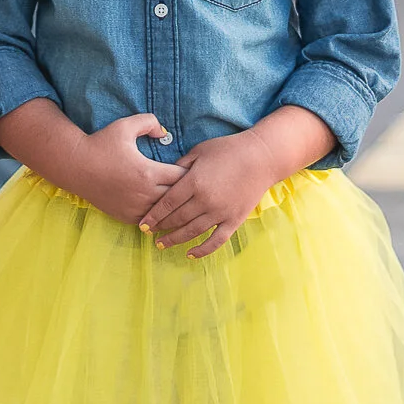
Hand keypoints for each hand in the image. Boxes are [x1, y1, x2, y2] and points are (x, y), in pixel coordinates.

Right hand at [66, 114, 185, 227]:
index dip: (189, 172)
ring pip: (164, 213)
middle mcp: (144, 194)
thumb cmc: (101, 144)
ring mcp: (134, 208)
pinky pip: (149, 220)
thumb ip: (149, 122)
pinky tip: (159, 206)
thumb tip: (165, 133)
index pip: (182, 177)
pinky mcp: (125, 217)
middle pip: (177, 198)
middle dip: (184, 190)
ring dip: (171, 205)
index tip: (189, 167)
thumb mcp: (125, 125)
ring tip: (177, 197)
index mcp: (148, 172)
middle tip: (189, 183)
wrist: (75, 165)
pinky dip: (157, 214)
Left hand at [139, 130, 282, 258]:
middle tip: (149, 233)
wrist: (261, 157)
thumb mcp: (199, 151)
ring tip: (162, 244)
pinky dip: (202, 250)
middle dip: (161, 227)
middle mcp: (205, 200)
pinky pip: (216, 240)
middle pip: (177, 219)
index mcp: (194, 182)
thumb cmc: (228, 149)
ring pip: (192, 232)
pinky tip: (190, 254)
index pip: (167, 203)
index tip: (142, 224)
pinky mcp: (234, 220)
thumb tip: (165, 176)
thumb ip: (181, 165)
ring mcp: (220, 212)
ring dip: (175, 240)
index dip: (153, 215)